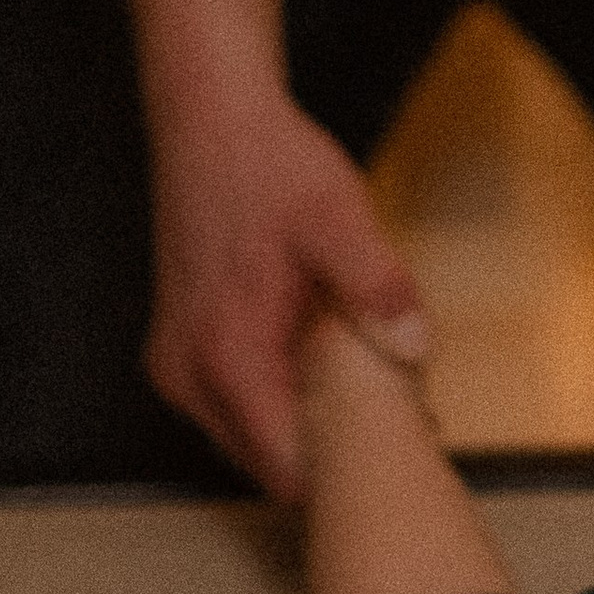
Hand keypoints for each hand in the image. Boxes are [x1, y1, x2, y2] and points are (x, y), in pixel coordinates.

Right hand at [145, 76, 427, 494]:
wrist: (211, 121)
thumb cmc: (269, 166)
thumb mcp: (339, 219)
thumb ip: (376, 285)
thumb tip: (417, 346)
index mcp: (226, 354)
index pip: (284, 468)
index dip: (344, 472)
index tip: (394, 452)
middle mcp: (188, 375)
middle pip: (266, 463)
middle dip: (329, 452)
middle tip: (397, 417)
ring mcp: (177, 367)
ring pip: (248, 439)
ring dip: (303, 426)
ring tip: (366, 386)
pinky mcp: (180, 352)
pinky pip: (234, 406)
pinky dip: (279, 400)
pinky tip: (323, 366)